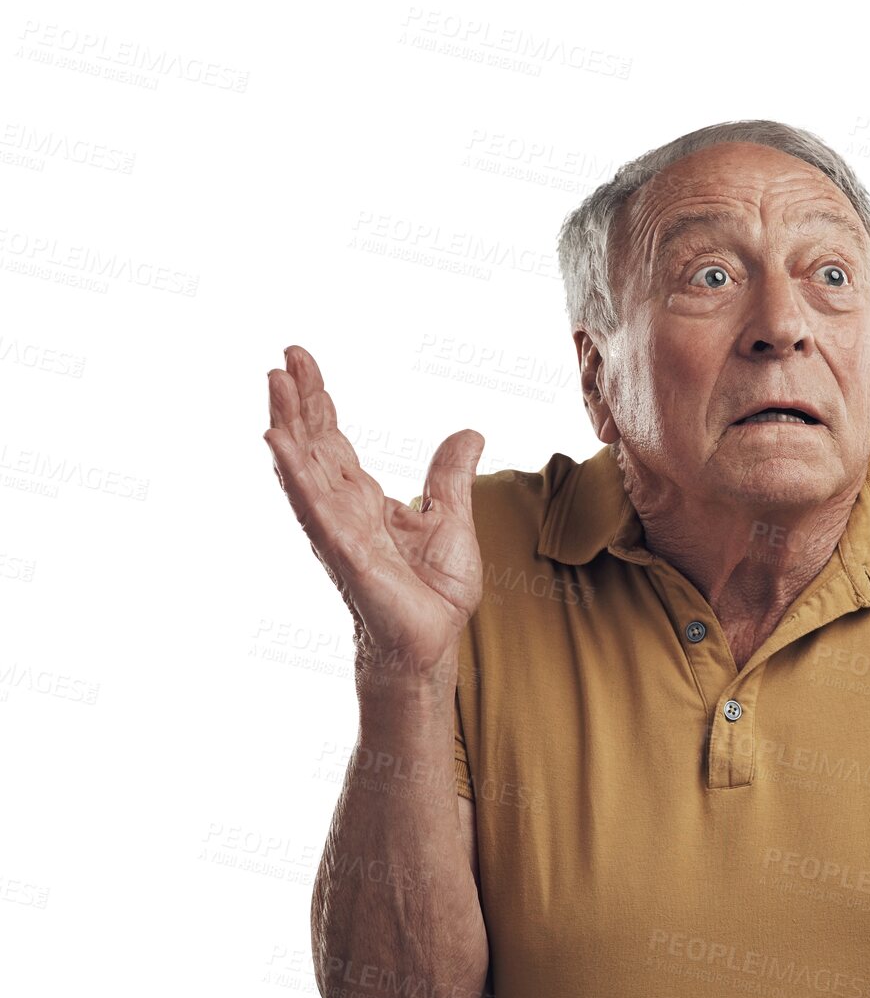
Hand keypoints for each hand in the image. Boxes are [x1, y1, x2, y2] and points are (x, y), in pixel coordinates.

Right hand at [264, 344, 484, 670]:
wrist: (434, 640)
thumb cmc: (434, 591)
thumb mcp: (451, 518)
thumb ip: (450, 476)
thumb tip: (469, 433)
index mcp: (362, 498)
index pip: (331, 439)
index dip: (317, 401)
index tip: (300, 360)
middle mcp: (340, 508)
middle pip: (311, 444)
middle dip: (296, 400)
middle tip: (283, 357)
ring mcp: (336, 528)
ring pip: (304, 467)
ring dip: (287, 425)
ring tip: (272, 383)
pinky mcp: (344, 550)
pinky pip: (313, 506)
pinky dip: (294, 473)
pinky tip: (276, 442)